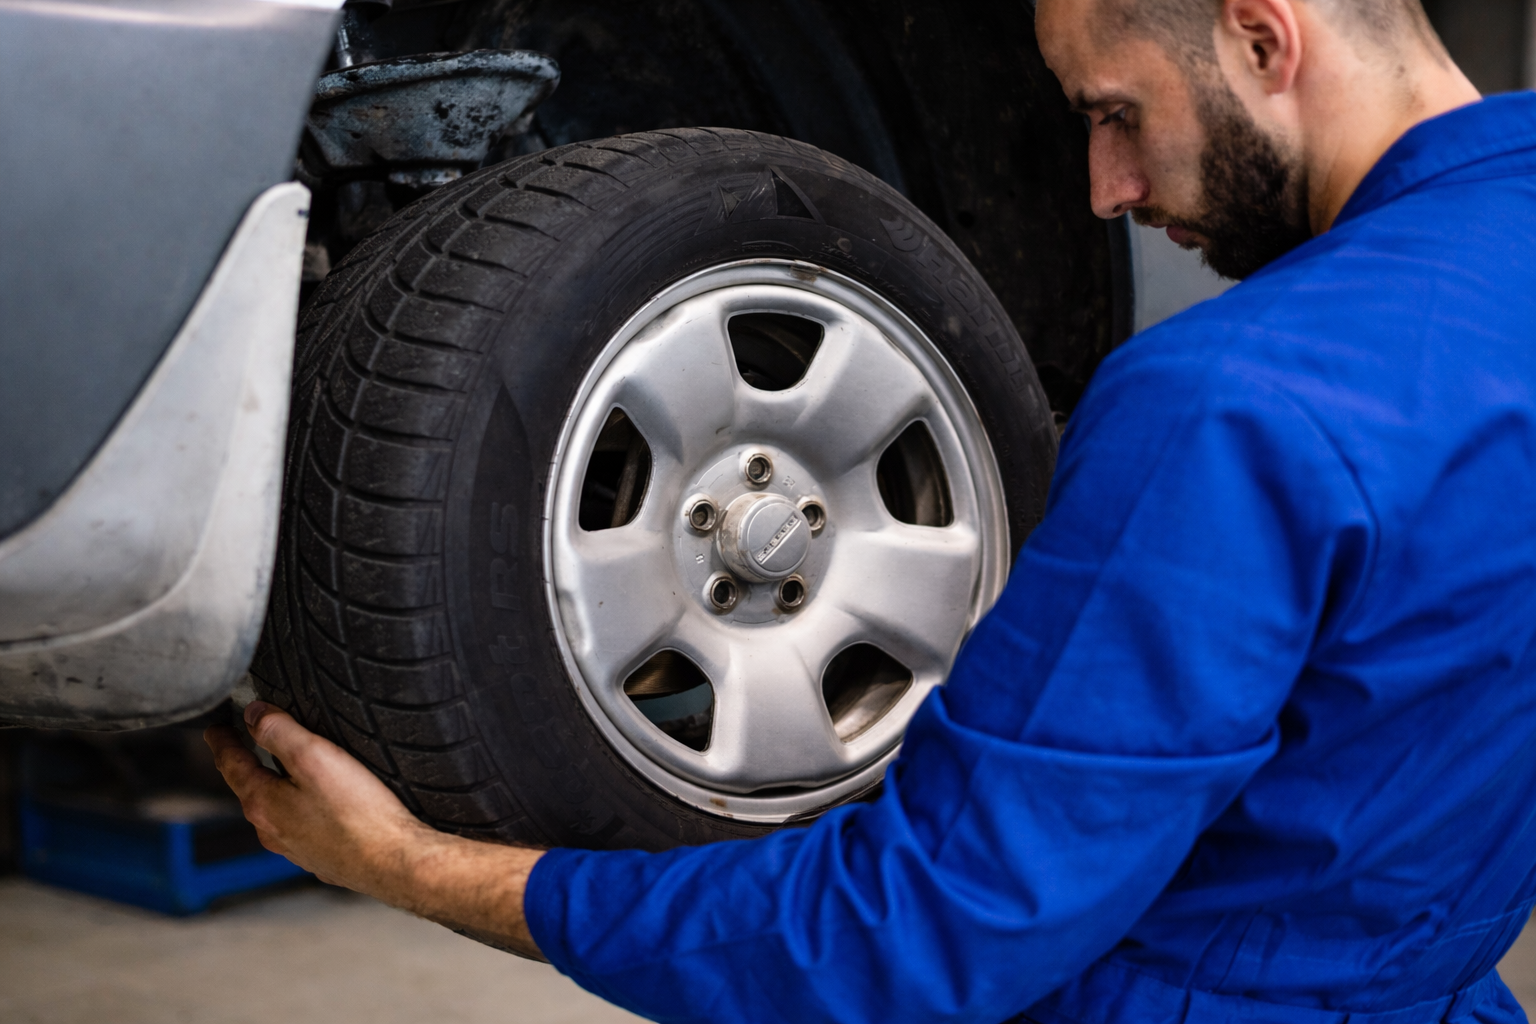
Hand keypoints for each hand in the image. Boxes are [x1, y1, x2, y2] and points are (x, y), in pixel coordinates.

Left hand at [207, 702, 545, 958]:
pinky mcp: (324, 858)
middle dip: (247, 766)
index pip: (231, 764)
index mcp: (264, 804)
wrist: (395, 862)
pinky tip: (320, 807)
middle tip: (244, 744)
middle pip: (251, 790)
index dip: (222, 741)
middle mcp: (274, 831)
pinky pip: (303, 829)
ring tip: (281, 773)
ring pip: (277, 812)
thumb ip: (279, 731)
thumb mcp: (314, 757)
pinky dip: (301, 811)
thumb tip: (252, 714)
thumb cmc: (358, 812)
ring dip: (275, 790)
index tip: (215, 728)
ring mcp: (298, 849)